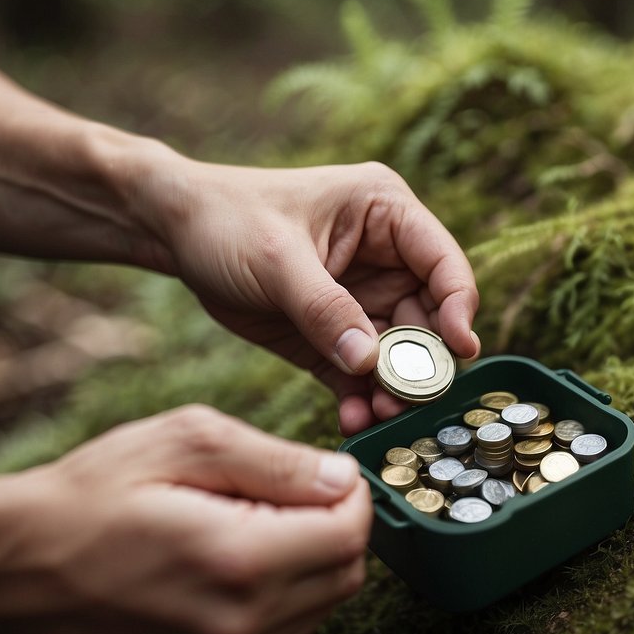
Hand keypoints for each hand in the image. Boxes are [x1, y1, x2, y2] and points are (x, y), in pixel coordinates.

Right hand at [0, 406, 370, 633]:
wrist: (4, 573)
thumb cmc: (86, 495)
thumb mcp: (181, 442)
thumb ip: (275, 461)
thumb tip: (342, 479)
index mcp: (239, 562)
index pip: (349, 533)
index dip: (350, 493)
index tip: (324, 469)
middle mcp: (239, 628)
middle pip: (344, 576)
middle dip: (333, 527)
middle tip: (284, 490)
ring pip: (316, 609)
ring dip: (306, 563)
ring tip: (241, 523)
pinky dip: (276, 597)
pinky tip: (225, 563)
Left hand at [151, 156, 479, 434]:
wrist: (175, 234)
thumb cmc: (229, 220)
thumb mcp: (277, 260)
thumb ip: (326, 310)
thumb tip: (372, 362)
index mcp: (384, 213)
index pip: (443, 262)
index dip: (459, 305)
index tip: (459, 349)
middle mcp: (384, 258)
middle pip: (427, 318)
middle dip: (421, 362)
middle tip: (407, 399)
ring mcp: (359, 300)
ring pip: (395, 354)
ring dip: (391, 388)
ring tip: (379, 416)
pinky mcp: (330, 336)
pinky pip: (357, 374)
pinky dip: (358, 397)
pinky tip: (353, 419)